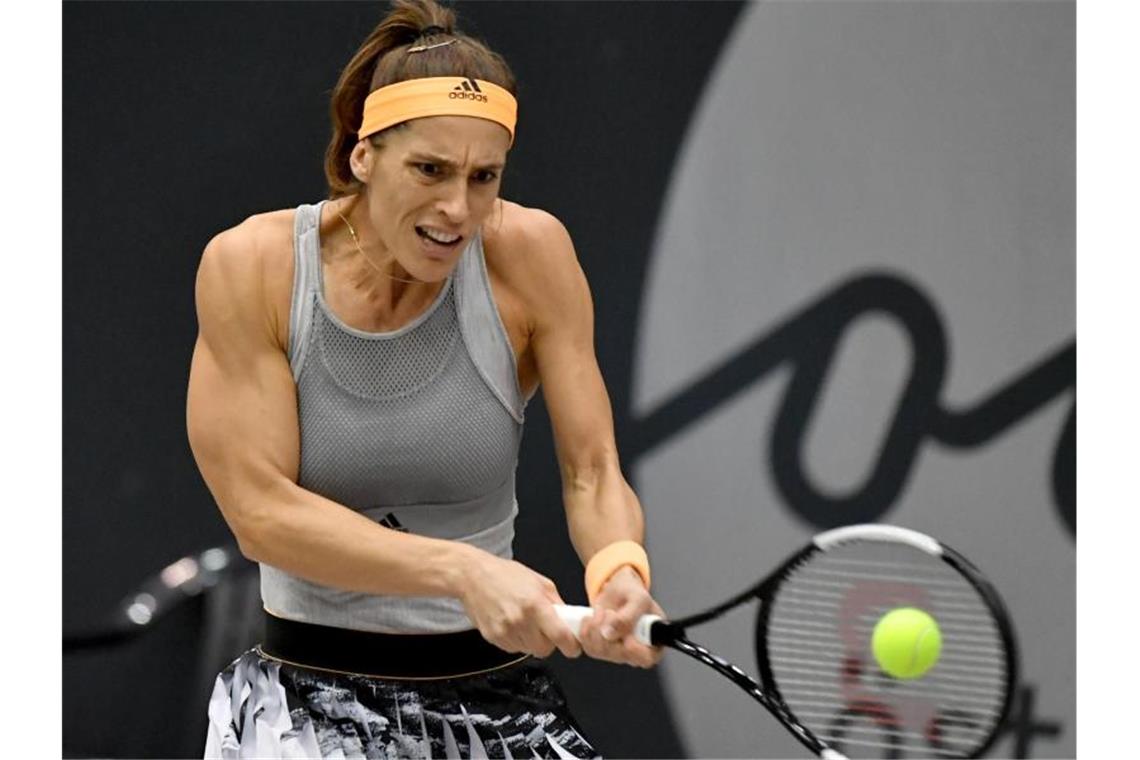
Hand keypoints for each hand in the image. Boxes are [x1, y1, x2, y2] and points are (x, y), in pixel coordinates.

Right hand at [457, 551, 582, 659]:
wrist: (472, 575)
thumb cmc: (504, 574)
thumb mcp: (539, 581)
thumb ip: (556, 602)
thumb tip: (569, 619)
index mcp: (535, 604)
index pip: (560, 636)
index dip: (571, 646)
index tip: (573, 646)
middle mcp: (520, 620)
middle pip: (545, 650)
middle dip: (548, 642)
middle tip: (544, 628)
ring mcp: (505, 631)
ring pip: (528, 650)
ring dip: (531, 641)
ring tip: (524, 621)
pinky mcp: (493, 638)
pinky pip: (513, 648)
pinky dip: (516, 640)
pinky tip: (511, 623)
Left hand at [577, 566, 664, 667]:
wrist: (616, 591)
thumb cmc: (633, 594)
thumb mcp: (638, 599)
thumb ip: (628, 617)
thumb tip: (610, 634)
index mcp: (653, 642)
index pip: (647, 658)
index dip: (635, 650)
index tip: (627, 637)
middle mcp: (635, 652)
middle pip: (619, 655)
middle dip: (610, 630)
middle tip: (610, 612)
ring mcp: (617, 653)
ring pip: (601, 650)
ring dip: (596, 626)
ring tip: (603, 611)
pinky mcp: (600, 650)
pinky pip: (589, 647)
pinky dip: (586, 629)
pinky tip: (593, 618)